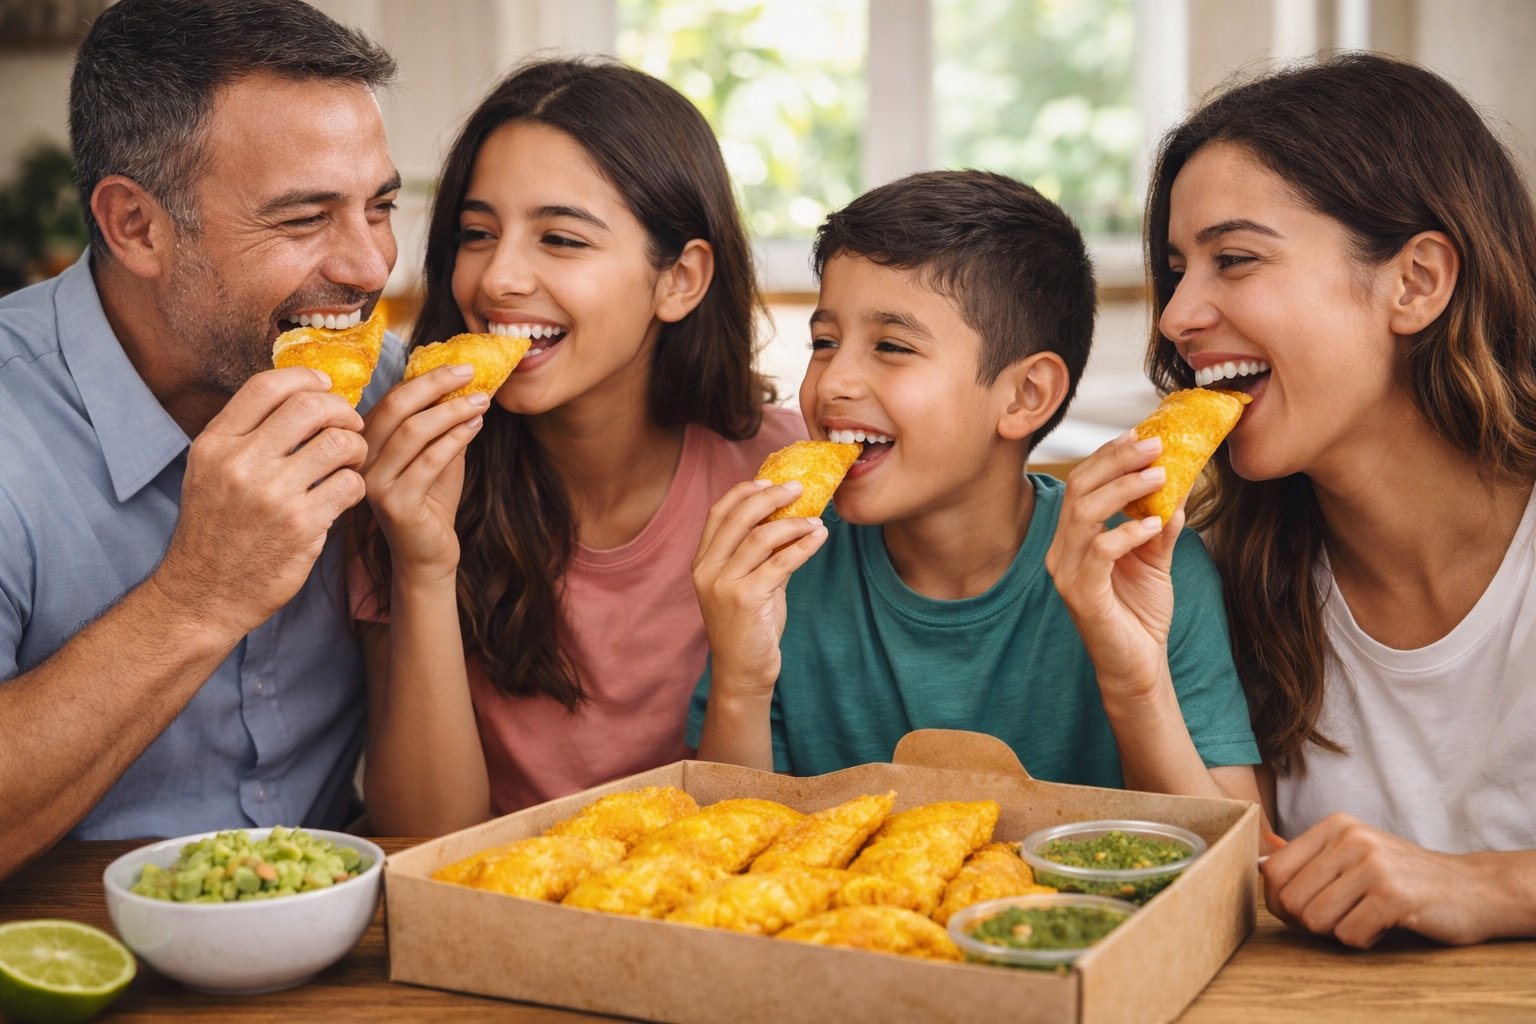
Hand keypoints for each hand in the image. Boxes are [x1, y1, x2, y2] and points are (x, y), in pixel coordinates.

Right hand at [153, 367, 368, 634]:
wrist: (205, 594)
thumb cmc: (216, 530)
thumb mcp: (209, 472)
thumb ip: (245, 434)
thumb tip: (298, 395)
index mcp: (215, 444)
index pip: (267, 386)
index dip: (306, 378)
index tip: (325, 386)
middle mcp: (241, 463)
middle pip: (311, 407)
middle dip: (341, 411)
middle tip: (349, 426)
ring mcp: (273, 495)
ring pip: (339, 443)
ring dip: (356, 448)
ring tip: (351, 461)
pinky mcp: (302, 525)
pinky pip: (350, 484)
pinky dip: (355, 485)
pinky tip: (344, 494)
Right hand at [360, 365, 486, 581]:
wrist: (428, 555)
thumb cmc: (432, 503)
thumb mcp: (438, 455)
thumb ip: (443, 424)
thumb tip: (465, 384)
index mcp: (367, 443)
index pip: (391, 399)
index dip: (425, 378)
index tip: (460, 366)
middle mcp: (363, 461)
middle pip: (395, 407)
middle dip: (435, 384)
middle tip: (470, 371)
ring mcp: (375, 483)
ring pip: (413, 431)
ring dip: (452, 410)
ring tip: (481, 401)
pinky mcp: (395, 503)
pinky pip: (428, 461)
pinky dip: (454, 439)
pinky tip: (474, 427)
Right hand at [691, 479, 827, 698]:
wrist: (743, 672)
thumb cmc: (749, 628)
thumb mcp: (752, 584)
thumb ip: (764, 555)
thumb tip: (792, 521)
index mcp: (702, 562)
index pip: (719, 512)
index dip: (745, 491)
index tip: (770, 480)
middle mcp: (707, 570)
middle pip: (738, 517)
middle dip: (771, 496)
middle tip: (799, 487)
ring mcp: (723, 585)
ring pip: (761, 537)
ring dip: (793, 523)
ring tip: (816, 519)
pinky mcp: (745, 599)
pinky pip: (780, 562)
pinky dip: (804, 546)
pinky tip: (820, 537)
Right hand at [1044, 431, 1179, 699]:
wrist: (1138, 666)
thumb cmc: (1139, 615)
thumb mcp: (1155, 559)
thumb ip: (1161, 525)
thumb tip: (1179, 487)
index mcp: (1073, 539)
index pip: (1082, 484)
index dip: (1108, 456)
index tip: (1141, 435)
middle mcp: (1061, 551)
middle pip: (1078, 489)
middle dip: (1116, 461)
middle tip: (1154, 447)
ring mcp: (1066, 572)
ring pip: (1083, 513)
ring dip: (1123, 489)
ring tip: (1158, 477)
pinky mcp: (1081, 594)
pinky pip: (1099, 551)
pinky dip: (1127, 532)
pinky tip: (1154, 525)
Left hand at [1263, 813, 1503, 946]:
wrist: (1471, 888)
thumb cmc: (1403, 876)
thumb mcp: (1354, 854)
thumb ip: (1309, 857)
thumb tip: (1259, 858)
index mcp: (1335, 826)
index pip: (1273, 871)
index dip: (1279, 902)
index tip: (1300, 912)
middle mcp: (1351, 839)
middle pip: (1291, 900)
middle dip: (1308, 922)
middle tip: (1339, 918)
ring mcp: (1374, 865)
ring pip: (1316, 920)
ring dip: (1337, 932)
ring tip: (1364, 917)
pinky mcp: (1395, 896)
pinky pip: (1350, 935)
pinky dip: (1363, 940)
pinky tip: (1384, 925)